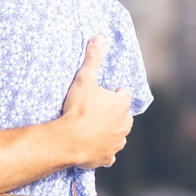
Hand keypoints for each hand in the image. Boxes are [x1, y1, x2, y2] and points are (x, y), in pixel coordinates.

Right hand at [52, 36, 132, 168]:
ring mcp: (117, 143)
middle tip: (100, 109)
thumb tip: (100, 37)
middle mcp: (124, 124)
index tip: (107, 91)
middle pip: (125, 116)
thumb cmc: (79, 108)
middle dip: (116, 113)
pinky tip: (95, 147)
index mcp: (121, 105)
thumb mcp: (84, 79)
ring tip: (97, 127)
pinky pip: (110, 154)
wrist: (69, 139)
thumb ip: (93, 58)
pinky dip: (105, 151)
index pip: (125, 94)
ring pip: (120, 135)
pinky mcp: (107, 158)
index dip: (116, 92)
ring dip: (112, 131)